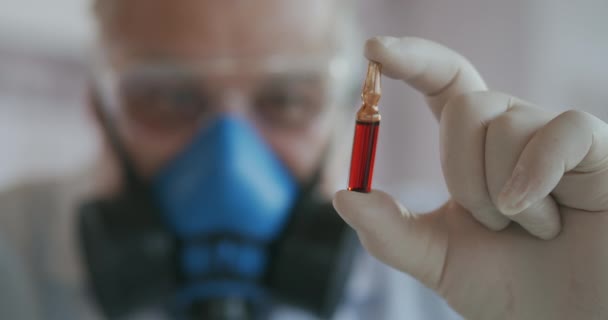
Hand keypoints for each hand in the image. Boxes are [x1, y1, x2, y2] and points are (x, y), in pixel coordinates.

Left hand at [333, 36, 607, 319]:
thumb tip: (343, 195)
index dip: (412, 60)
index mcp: (475, 150)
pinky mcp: (597, 150)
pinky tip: (545, 219)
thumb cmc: (511, 289)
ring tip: (534, 230)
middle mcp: (514, 133)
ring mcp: (555, 140)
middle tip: (493, 223)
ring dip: (501, 193)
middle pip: (464, 105)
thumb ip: (390, 232)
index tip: (374, 51)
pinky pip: (560, 130)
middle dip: (461, 173)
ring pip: (503, 122)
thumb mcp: (438, 259)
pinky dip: (536, 177)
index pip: (443, 84)